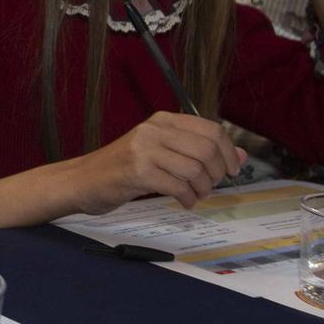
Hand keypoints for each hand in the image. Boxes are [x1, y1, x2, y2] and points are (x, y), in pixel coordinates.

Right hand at [70, 112, 243, 213]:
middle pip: (206, 149)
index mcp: (162, 120)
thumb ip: (198, 150)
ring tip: (194, 196)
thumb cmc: (123, 168)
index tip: (230, 171)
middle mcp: (154, 130)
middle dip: (216, 174)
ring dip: (202, 189)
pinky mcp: (137, 172)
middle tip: (209, 187)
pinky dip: (187, 199)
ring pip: (194, 169)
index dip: (228, 152)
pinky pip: (177, 186)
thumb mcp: (161, 152)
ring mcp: (144, 150)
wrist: (83, 180)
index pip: (210, 129)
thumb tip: (240, 155)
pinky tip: (183, 202)